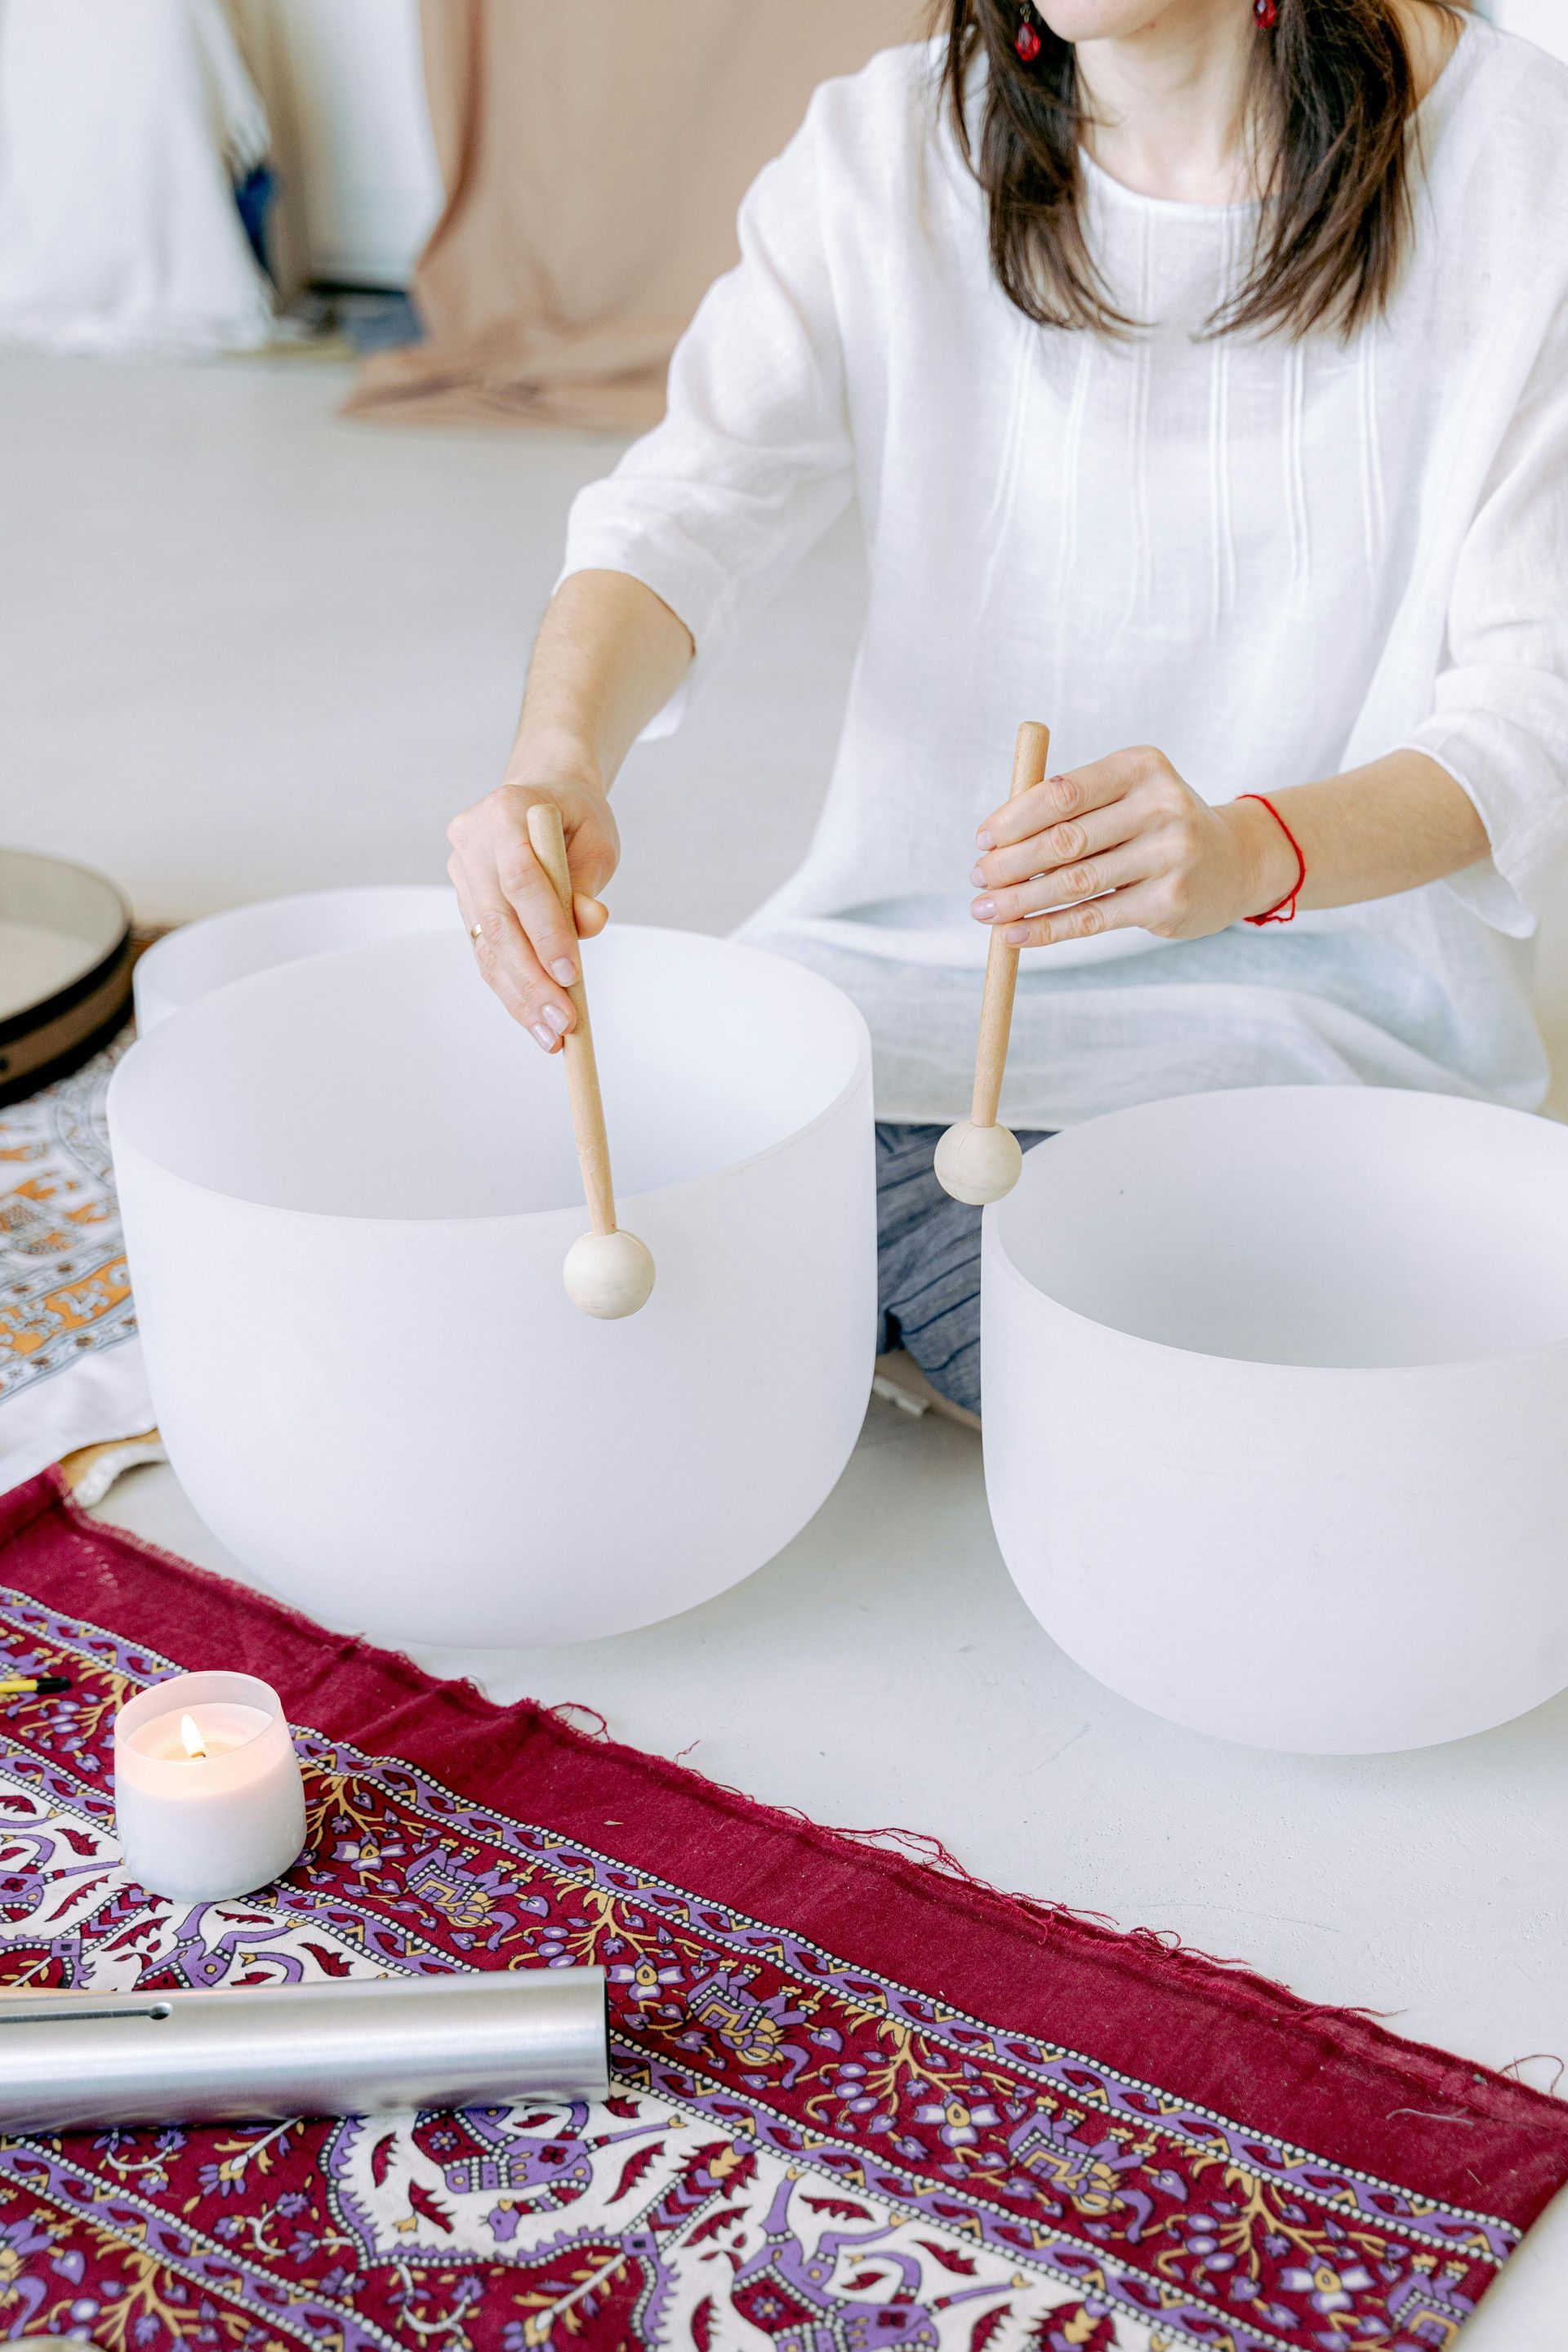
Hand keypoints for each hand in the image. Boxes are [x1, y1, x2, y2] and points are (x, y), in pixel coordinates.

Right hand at [447, 765, 619, 1049]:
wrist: (543, 798)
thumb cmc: (575, 818)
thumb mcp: (596, 840)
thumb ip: (587, 882)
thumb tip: (589, 923)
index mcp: (504, 811)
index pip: (521, 878)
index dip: (545, 930)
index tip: (572, 974)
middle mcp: (471, 841)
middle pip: (498, 921)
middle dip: (532, 979)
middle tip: (562, 1024)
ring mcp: (461, 873)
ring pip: (487, 945)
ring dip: (520, 996)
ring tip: (551, 1036)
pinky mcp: (464, 902)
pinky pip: (486, 952)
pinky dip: (511, 989)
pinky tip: (534, 1020)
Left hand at [969, 747, 1295, 946]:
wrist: (1233, 861)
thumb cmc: (1157, 824)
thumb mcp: (1125, 795)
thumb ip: (1068, 807)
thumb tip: (993, 842)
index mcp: (1141, 767)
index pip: (1063, 792)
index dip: (1014, 819)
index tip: (982, 841)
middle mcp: (1162, 806)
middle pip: (1065, 840)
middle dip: (1010, 864)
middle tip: (977, 880)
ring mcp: (1170, 856)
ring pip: (1074, 884)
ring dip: (1020, 901)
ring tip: (985, 911)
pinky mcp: (1168, 902)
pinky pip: (1093, 919)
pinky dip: (1047, 929)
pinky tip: (1015, 935)